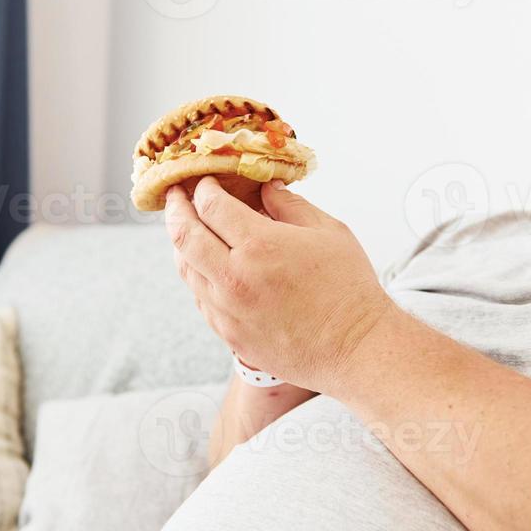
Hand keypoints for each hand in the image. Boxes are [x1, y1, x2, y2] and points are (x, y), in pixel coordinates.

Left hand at [164, 175, 395, 394]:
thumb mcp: (328, 231)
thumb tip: (266, 188)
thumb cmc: (349, 289)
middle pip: (184, 235)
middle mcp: (234, 278)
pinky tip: (205, 266)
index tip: (206, 182)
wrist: (355, 349)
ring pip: (185, 269)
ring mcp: (227, 310)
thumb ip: (290, 205)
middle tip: (175, 196)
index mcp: (259, 245)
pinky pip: (199, 298)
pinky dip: (196, 275)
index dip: (204, 188)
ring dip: (180, 243)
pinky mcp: (229, 335)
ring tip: (185, 228)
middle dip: (175, 209)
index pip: (211, 206)